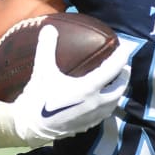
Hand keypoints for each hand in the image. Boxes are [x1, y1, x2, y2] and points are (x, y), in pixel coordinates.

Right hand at [0, 24, 130, 146]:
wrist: (28, 127)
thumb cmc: (37, 98)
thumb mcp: (42, 70)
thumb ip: (46, 47)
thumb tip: (49, 27)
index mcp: (88, 88)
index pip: (112, 69)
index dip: (121, 57)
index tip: (126, 48)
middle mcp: (95, 103)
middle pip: (120, 88)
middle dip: (124, 76)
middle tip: (123, 66)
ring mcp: (93, 117)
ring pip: (114, 102)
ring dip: (118, 91)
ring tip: (115, 82)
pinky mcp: (87, 126)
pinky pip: (105, 113)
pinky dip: (109, 103)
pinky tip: (102, 100)